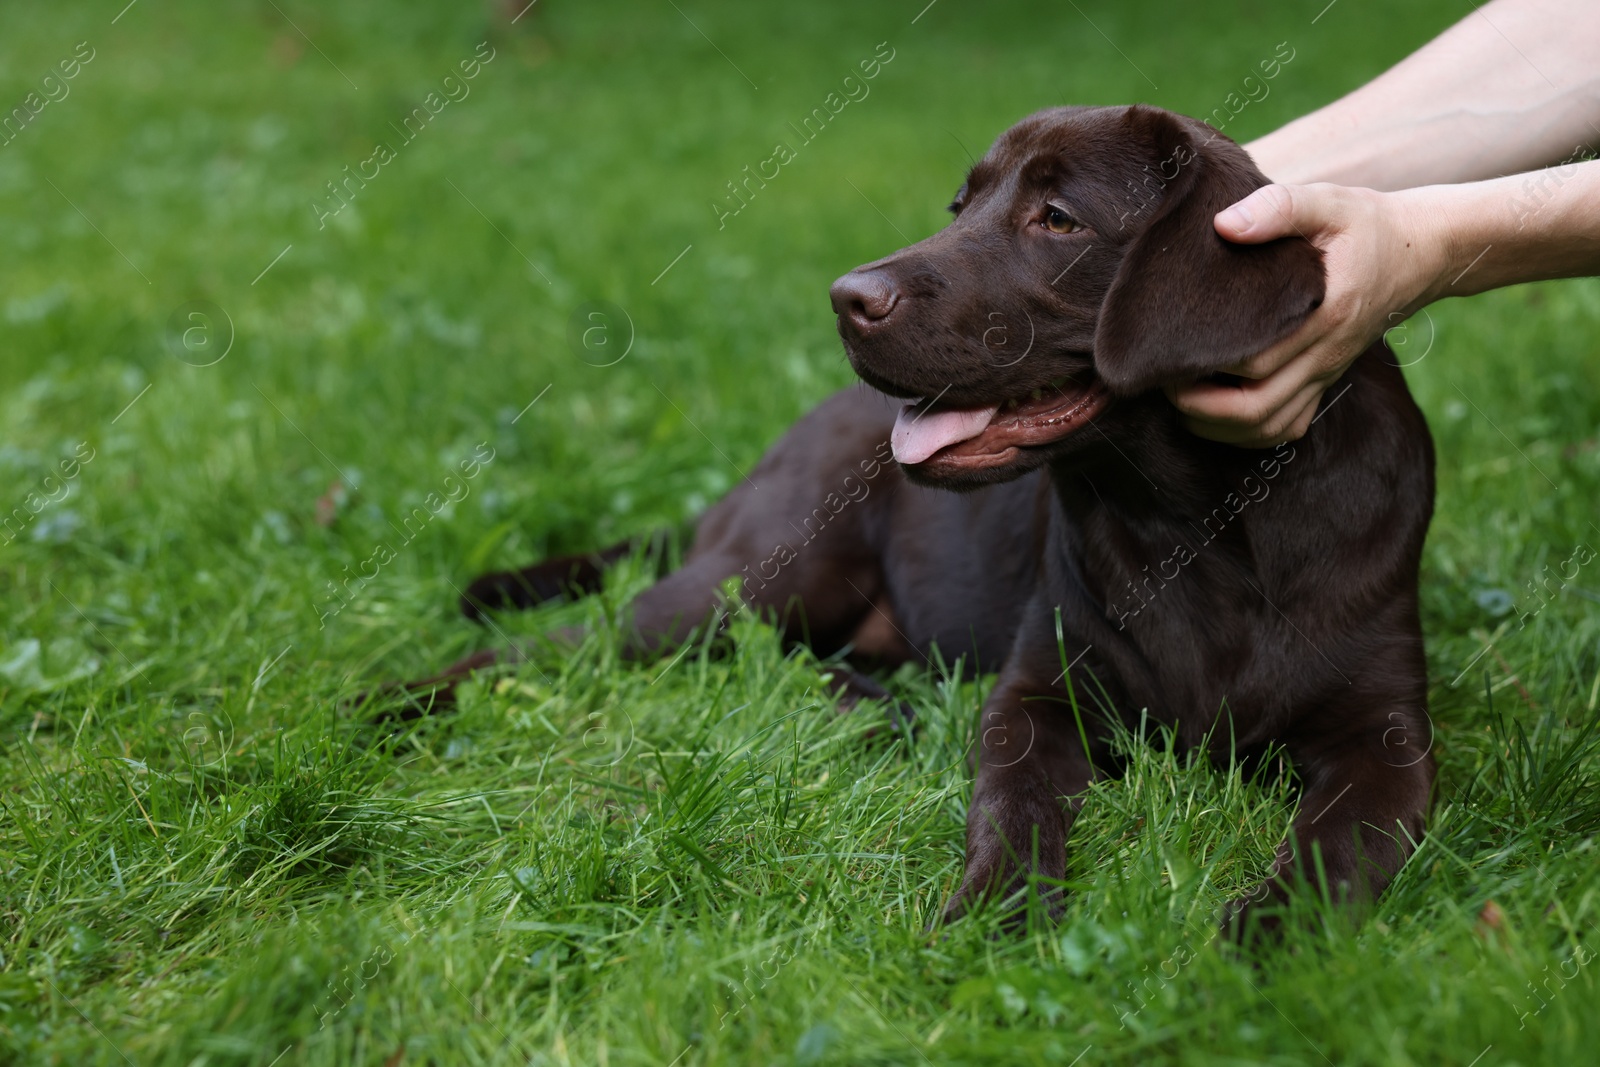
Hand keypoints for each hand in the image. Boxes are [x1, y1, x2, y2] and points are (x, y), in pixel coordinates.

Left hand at [1167, 182, 1441, 445]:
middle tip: (1160, 379)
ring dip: (1218, 427)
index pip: (1253, 360)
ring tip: (1179, 401)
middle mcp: (1326, 354)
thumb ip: (1280, 207)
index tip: (1166, 347)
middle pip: (1254, 408)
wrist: (1421, 253)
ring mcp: (1326, 374)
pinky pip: (1285, 428)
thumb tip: (1224, 225)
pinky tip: (1214, 415)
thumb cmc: (1366, 225)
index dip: (1204, 364)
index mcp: (1325, 313)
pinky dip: (1246, 433)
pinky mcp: (1324, 381)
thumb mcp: (1330, 202)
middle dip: (1199, 404)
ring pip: (1268, 427)